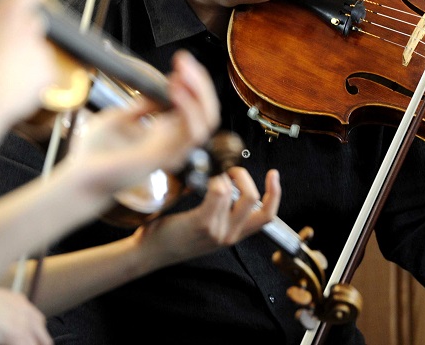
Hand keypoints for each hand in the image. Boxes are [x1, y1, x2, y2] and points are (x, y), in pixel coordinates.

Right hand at [0, 0, 54, 125]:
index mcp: (4, 19)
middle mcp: (26, 31)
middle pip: (34, 22)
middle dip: (24, 30)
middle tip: (6, 47)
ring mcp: (40, 51)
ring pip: (39, 47)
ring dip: (27, 56)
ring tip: (6, 74)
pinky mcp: (48, 71)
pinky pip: (45, 68)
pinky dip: (35, 75)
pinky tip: (16, 84)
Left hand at [64, 50, 219, 193]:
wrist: (78, 175)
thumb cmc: (97, 153)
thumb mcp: (121, 118)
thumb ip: (144, 106)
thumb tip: (159, 88)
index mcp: (167, 136)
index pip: (197, 109)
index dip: (194, 84)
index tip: (181, 62)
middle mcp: (174, 145)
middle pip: (207, 113)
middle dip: (201, 84)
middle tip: (186, 62)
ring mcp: (171, 152)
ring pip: (205, 122)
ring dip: (197, 93)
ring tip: (181, 74)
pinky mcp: (161, 156)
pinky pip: (189, 133)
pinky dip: (187, 108)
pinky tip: (175, 91)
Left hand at [137, 167, 281, 264]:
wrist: (149, 254)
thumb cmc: (172, 237)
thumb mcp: (207, 229)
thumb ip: (221, 211)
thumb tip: (227, 182)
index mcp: (233, 235)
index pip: (267, 216)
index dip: (275, 194)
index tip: (273, 175)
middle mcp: (229, 235)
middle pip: (254, 199)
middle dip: (244, 175)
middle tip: (227, 170)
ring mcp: (217, 230)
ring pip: (234, 191)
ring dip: (224, 173)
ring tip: (209, 173)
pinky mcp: (201, 223)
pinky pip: (218, 192)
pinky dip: (214, 179)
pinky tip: (203, 178)